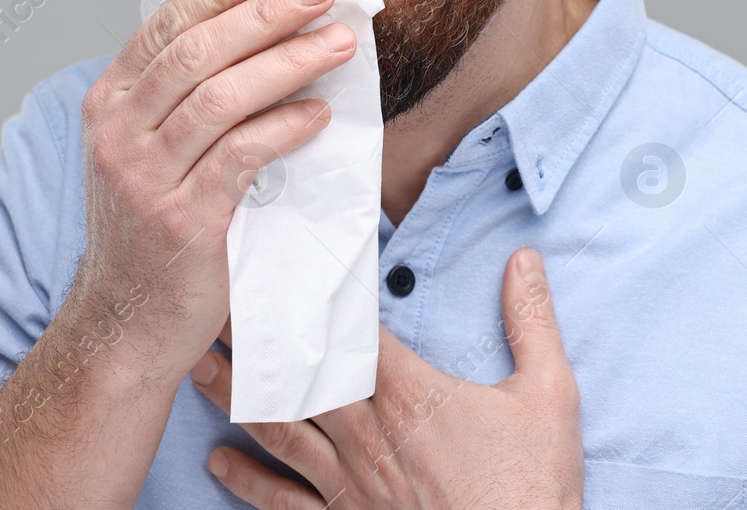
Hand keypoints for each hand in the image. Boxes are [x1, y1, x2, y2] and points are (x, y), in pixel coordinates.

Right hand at [65, 0, 356, 384]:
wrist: (125, 322)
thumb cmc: (150, 227)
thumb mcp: (145, 148)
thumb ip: (182, 94)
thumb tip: (258, 27)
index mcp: (109, 102)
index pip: (165, 26)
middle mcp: (118, 133)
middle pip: (196, 53)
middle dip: (263, 14)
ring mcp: (146, 177)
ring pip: (220, 98)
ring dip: (287, 63)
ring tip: (338, 43)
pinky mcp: (184, 220)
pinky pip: (240, 158)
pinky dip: (283, 128)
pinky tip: (318, 114)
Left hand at [190, 247, 583, 509]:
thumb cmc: (531, 485)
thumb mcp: (548, 394)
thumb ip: (531, 321)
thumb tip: (525, 260)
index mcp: (410, 395)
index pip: (348, 332)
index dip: (312, 296)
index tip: (280, 264)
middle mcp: (367, 435)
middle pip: (297, 375)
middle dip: (255, 338)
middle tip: (214, 303)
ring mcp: (350, 483)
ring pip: (278, 429)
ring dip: (233, 397)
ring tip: (198, 365)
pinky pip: (284, 501)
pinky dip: (247, 481)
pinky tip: (217, 463)